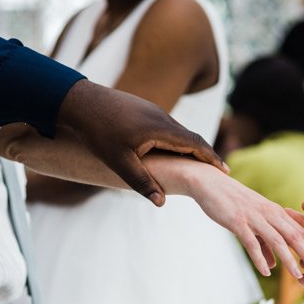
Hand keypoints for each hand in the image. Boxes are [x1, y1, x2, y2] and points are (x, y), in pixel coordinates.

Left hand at [57, 80, 225, 206]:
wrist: (78, 100)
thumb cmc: (97, 132)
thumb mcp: (119, 162)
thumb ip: (142, 182)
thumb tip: (162, 203)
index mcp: (161, 129)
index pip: (196, 144)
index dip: (212, 158)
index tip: (224, 171)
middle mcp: (162, 117)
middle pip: (191, 137)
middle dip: (206, 154)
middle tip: (219, 170)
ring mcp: (153, 111)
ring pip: (179, 132)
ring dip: (191, 147)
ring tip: (199, 164)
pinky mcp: (144, 109)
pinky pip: (167, 127)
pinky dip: (177, 140)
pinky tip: (172, 151)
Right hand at [181, 163, 303, 278]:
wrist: (210, 183)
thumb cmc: (232, 203)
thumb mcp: (253, 222)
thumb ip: (264, 244)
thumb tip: (273, 266)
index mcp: (276, 213)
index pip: (301, 231)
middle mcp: (270, 214)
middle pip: (295, 236)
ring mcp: (255, 218)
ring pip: (278, 240)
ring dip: (290, 259)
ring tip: (298, 276)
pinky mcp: (238, 222)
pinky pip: (252, 243)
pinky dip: (259, 258)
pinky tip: (265, 272)